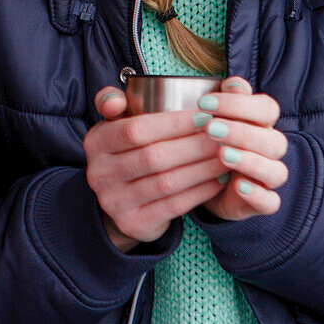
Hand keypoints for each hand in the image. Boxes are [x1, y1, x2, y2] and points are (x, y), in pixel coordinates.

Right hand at [83, 87, 230, 252]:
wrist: (118, 204)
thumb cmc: (127, 151)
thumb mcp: (115, 124)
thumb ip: (113, 102)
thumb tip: (115, 100)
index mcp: (96, 142)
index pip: (137, 129)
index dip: (175, 123)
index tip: (206, 116)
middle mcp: (100, 174)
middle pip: (155, 157)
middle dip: (195, 145)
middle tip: (224, 135)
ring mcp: (115, 202)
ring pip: (167, 182)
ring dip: (203, 168)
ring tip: (227, 155)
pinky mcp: (134, 223)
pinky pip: (174, 206)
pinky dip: (200, 191)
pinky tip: (219, 179)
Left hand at [195, 77, 288, 221]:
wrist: (208, 184)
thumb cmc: (214, 143)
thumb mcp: (216, 120)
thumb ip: (228, 101)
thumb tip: (235, 84)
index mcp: (263, 125)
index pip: (267, 109)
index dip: (239, 104)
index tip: (205, 103)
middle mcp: (270, 150)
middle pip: (275, 140)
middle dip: (242, 132)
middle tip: (209, 128)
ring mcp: (268, 178)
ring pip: (277, 171)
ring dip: (251, 162)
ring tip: (222, 155)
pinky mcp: (262, 203)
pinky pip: (271, 203)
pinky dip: (257, 195)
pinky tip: (238, 186)